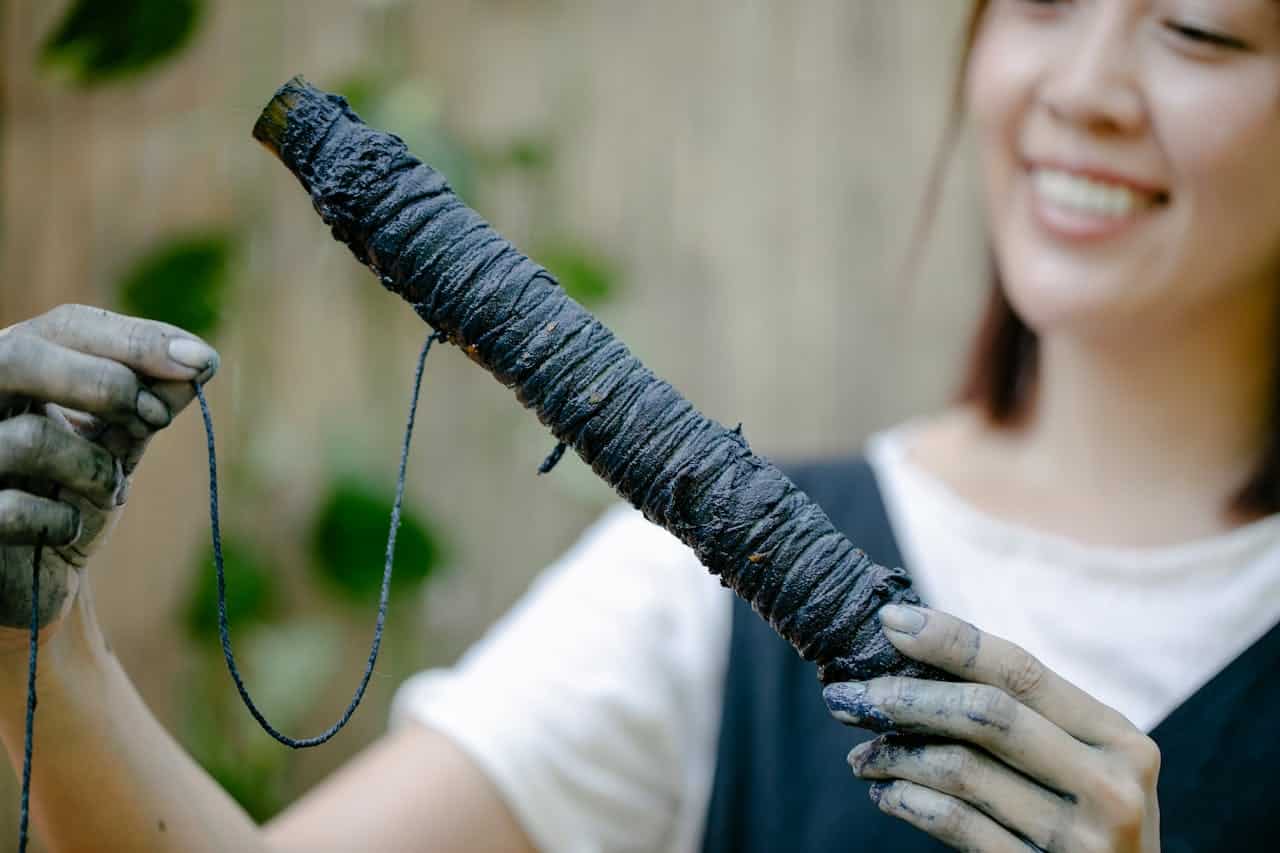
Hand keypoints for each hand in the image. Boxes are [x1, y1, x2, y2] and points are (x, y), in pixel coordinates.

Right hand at [0, 304, 218, 640]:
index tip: (203, 362)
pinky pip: (15, 510)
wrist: (22, 576)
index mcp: (11, 367)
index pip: (67, 326)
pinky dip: (62, 522)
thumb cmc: (65, 494)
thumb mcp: (114, 444)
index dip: (137, 340)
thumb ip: (148, 404)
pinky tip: (66, 529)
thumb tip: (201, 363)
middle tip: (155, 418)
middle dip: (106, 384)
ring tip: (109, 490)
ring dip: (96, 469)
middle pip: (22, 357)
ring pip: (32, 438)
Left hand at [823, 606, 1160, 851]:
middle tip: (846, 695)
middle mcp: (1109, 786)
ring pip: (962, 771)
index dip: (952, 641)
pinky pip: (958, 826)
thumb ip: (1025, 718)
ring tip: (859, 755)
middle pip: (988, 715)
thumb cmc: (1087, 822)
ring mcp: (1080, 841)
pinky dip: (909, 802)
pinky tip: (886, 792)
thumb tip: (917, 652)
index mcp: (1119, 739)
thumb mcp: (1083, 765)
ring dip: (895, 755)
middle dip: (906, 697)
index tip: (889, 621)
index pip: (1022, 671)